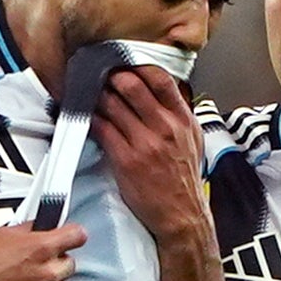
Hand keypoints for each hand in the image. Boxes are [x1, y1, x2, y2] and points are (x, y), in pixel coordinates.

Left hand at [94, 64, 209, 244]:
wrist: (182, 216)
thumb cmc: (184, 179)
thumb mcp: (193, 141)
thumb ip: (179, 114)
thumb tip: (161, 90)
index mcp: (183, 119)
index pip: (160, 78)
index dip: (138, 66)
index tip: (125, 64)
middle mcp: (165, 127)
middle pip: (131, 84)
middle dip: (112, 76)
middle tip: (101, 76)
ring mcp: (145, 143)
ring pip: (112, 103)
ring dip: (97, 95)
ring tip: (90, 93)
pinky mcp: (126, 159)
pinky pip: (102, 128)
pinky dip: (91, 118)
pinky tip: (87, 116)